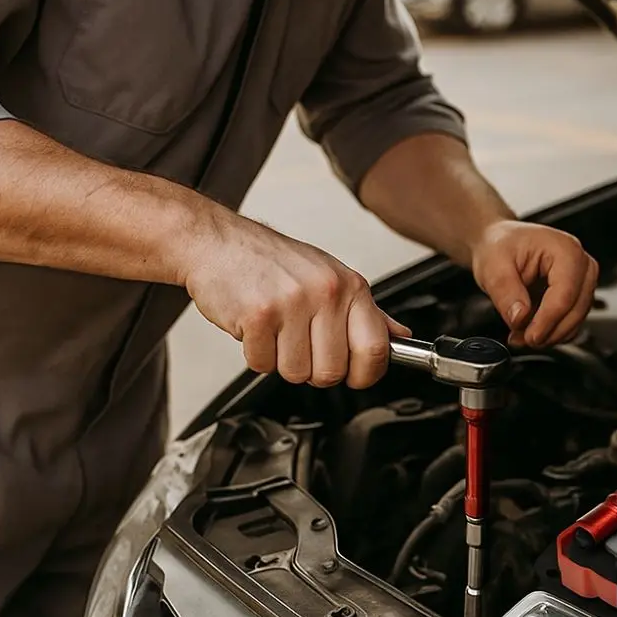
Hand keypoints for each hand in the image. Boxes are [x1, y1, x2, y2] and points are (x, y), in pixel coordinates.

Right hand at [181, 212, 408, 387]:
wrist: (216, 241)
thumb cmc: (272, 261)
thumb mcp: (331, 277)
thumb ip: (368, 313)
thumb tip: (400, 337)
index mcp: (350, 286)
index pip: (376, 349)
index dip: (364, 374)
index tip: (353, 375)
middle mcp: (326, 292)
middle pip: (332, 372)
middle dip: (313, 369)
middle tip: (299, 344)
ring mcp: (292, 303)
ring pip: (297, 373)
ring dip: (281, 361)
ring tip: (275, 330)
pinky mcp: (258, 315)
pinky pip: (263, 364)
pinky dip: (255, 354)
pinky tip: (255, 328)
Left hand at [470, 220, 597, 347]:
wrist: (499, 243)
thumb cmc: (500, 246)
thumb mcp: (493, 267)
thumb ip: (506, 293)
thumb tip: (520, 318)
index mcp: (565, 250)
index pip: (565, 294)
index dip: (547, 321)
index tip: (529, 337)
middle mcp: (581, 264)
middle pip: (576, 310)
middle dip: (549, 331)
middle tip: (521, 339)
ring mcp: (582, 280)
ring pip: (576, 320)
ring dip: (549, 334)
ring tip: (520, 335)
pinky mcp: (576, 295)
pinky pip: (571, 322)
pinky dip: (552, 332)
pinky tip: (530, 331)